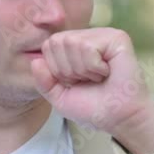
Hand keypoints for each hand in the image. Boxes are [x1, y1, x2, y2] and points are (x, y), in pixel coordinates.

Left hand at [30, 28, 153, 143]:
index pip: (48, 46)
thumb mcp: (60, 97)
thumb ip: (44, 81)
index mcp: (73, 47)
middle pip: (57, 42)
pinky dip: (95, 67)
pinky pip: (89, 47)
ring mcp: (103, 35)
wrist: (118, 118)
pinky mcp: (117, 38)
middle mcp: (88, 36)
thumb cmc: (94, 107)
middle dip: (68, 69)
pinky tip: (108, 72)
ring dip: (83, 70)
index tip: (76, 82)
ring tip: (99, 77)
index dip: (57, 70)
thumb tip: (35, 61)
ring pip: (72, 43)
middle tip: (88, 79)